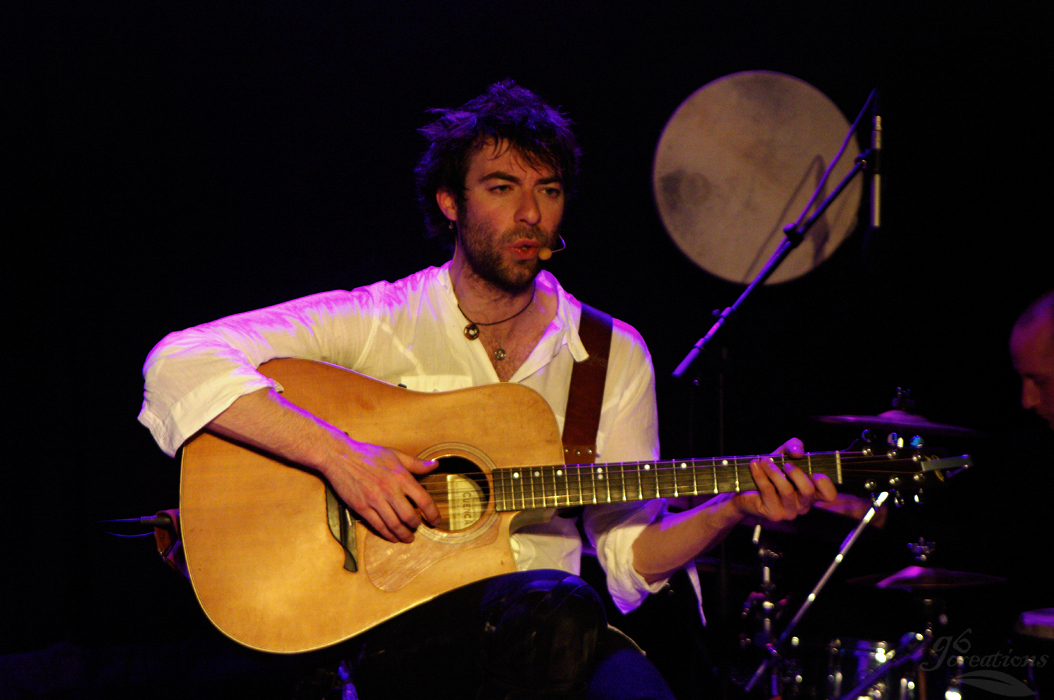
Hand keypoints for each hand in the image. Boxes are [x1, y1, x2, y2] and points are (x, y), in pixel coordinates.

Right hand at [323, 437, 440, 543]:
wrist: (340, 457)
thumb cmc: (368, 454)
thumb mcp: (395, 454)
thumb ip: (416, 463)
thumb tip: (435, 466)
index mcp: (401, 477)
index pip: (424, 500)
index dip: (433, 514)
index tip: (436, 520)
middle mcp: (390, 491)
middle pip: (410, 517)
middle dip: (416, 526)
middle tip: (418, 528)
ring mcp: (375, 501)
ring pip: (394, 525)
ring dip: (403, 535)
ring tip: (408, 538)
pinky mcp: (362, 508)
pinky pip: (378, 526)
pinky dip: (388, 535)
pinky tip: (392, 537)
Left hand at [732, 438, 836, 521]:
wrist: (745, 489)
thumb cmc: (771, 471)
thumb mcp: (784, 454)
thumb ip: (794, 447)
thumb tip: (798, 452)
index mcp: (812, 493)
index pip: (829, 494)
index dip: (824, 483)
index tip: (813, 472)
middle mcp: (803, 505)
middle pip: (808, 490)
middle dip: (796, 473)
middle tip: (785, 464)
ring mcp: (788, 512)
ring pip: (787, 490)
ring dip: (774, 471)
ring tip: (765, 461)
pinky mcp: (772, 513)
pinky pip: (768, 491)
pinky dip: (760, 475)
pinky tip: (755, 465)